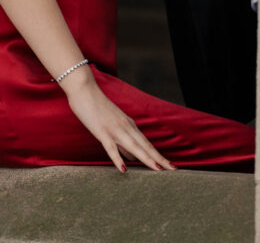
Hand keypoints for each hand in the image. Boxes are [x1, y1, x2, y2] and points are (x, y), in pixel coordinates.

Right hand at [62, 67, 176, 172]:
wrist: (85, 89)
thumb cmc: (96, 107)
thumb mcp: (113, 125)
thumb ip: (122, 141)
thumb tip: (131, 157)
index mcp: (129, 125)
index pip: (146, 143)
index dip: (157, 154)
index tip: (169, 165)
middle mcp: (126, 127)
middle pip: (145, 145)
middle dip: (159, 158)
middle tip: (173, 169)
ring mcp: (114, 129)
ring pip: (134, 146)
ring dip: (147, 158)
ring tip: (158, 169)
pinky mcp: (102, 131)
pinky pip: (111, 147)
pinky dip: (118, 158)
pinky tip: (124, 169)